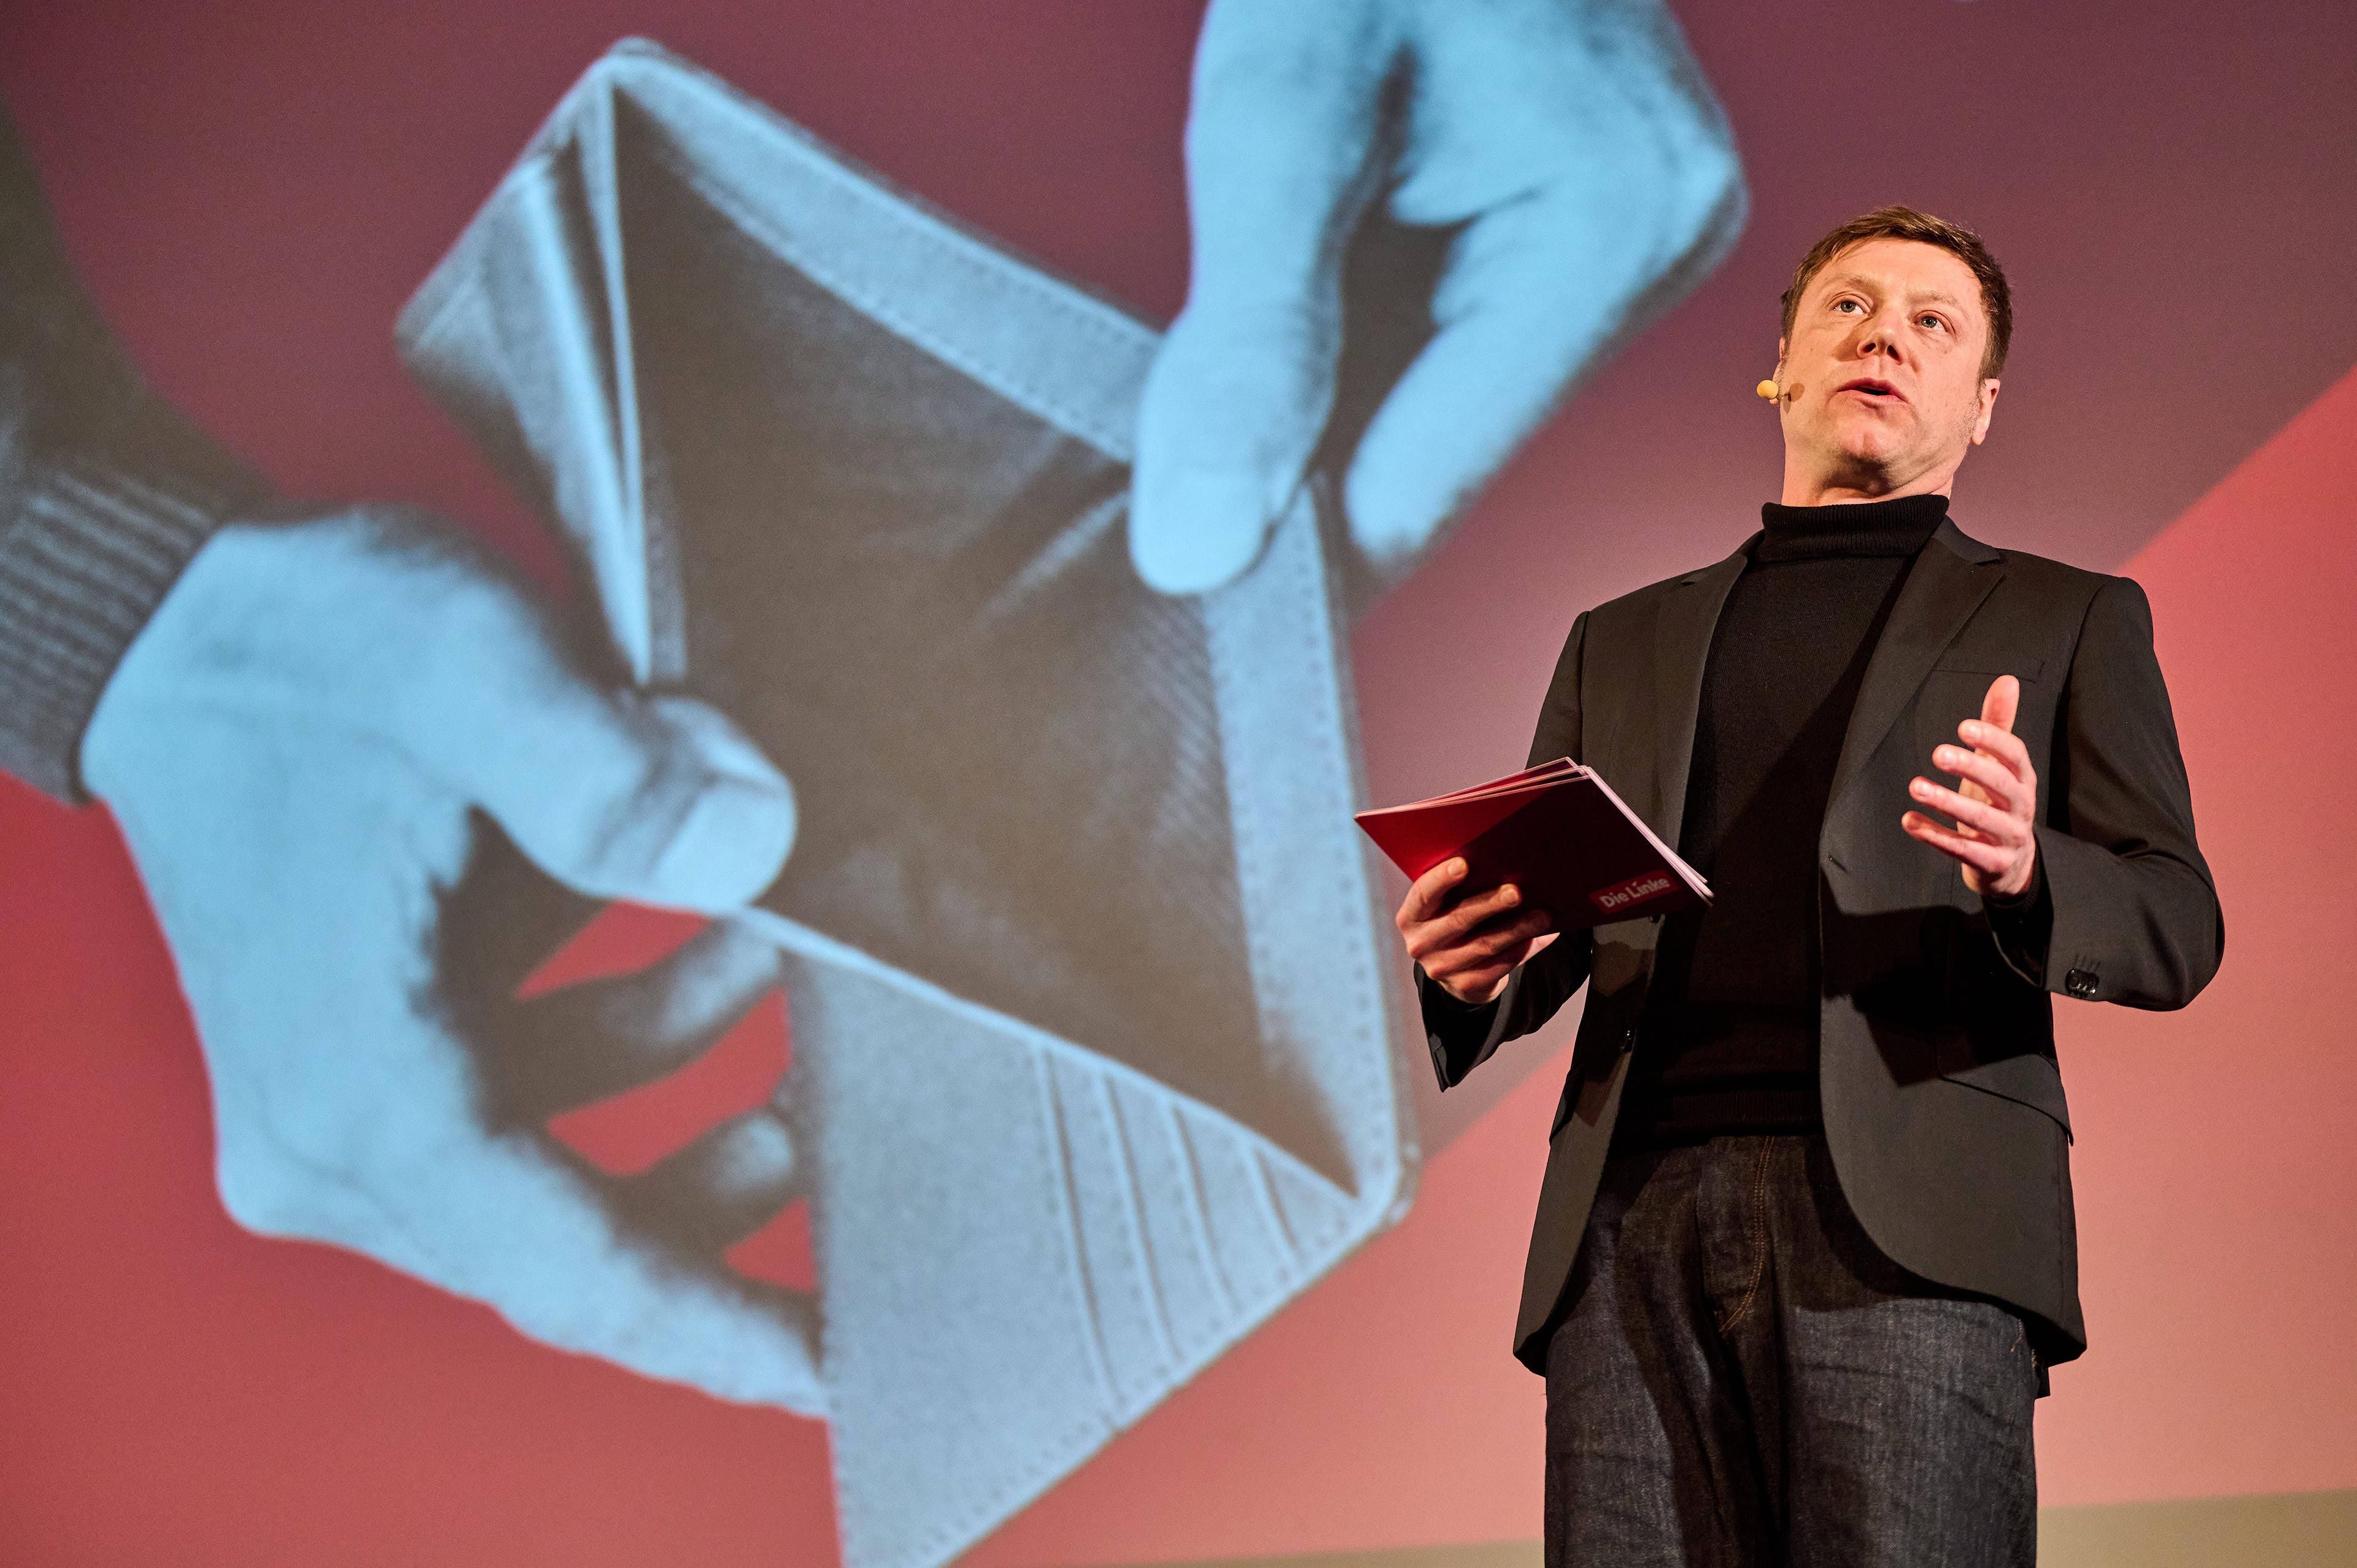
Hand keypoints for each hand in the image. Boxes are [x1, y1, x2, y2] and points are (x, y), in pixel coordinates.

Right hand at [81, 506, 823, 1412]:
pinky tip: (728, 952)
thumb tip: (757, 847)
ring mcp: (355, 1105)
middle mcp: (338, 1137)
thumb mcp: (464, 667)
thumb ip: (607, 769)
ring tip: (796, 985)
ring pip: (569, 1169)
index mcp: (358, 1092)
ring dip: (693, 1103)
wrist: (178, 624)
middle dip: (731, 1224)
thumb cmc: (303, 646)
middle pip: (575, 1241)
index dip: (715, 1329)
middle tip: (890, 1191)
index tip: (843, 1365)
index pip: (564, 1266)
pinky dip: (640, 1040)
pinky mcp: (384, 1057)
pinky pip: (538, 1100)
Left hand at [1130, 0, 1742, 595]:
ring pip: (1436, 408)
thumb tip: (1196, 555)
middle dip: (1302, 460)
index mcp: (1613, 223)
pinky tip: (1301, 302)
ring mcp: (1640, 234)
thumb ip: (1243, 345)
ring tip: (1242, 340)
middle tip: (1173, 456)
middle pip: (1433, 454)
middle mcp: (1660, 241)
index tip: (1171, 578)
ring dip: (1325, 400)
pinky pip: (1453, 343)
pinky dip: (1357, 346)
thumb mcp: (1274, 115)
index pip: (1424, 485)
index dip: (1288, 549)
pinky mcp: (1597, 225)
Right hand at [1395, 857, 1557, 1004]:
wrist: (1454, 970)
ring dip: (1517, 929)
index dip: (1441, 879)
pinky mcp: (1465, 985)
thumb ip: (1464, 888)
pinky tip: (1539, 936)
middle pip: (1458, 919)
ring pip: (1484, 944)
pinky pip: (1499, 966)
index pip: (1423, 894)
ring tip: (1542, 915)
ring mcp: (1441, 968)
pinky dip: (1521, 949)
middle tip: (1516, 891)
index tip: (1464, 864)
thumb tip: (1508, 867)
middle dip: (1490, 904)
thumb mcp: (1447, 905)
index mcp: (1411, 917)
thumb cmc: (1454, 920)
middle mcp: (1420, 944)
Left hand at [1902, 674, 2038, 899]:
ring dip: (1947, 802)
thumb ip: (1999, 727)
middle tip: (1937, 753)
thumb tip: (2006, 680)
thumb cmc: (1998, 805)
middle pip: (2002, 785)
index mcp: (2023, 780)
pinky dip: (1935, 836)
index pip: (2016, 756)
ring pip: (1980, 820)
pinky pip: (1962, 850)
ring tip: (1915, 786)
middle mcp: (2021, 807)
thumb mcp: (1999, 767)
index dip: (1993, 740)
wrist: (2012, 867)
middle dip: (1971, 768)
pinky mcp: (1992, 864)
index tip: (1962, 726)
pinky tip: (1908, 820)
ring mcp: (2009, 838)